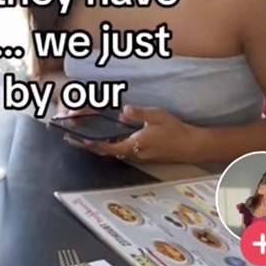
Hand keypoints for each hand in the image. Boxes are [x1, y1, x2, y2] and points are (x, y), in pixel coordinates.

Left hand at [63, 104, 200, 162]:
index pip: (107, 147)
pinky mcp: (143, 154)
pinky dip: (112, 144)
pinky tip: (109, 137)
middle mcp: (134, 153)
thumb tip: (124, 110)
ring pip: (114, 151)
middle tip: (74, 138)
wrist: (190, 145)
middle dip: (89, 145)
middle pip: (106, 150)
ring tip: (87, 137)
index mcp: (134, 144)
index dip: (91, 144)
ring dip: (100, 145)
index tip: (78, 140)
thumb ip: (139, 114)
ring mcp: (138, 155)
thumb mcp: (157, 116)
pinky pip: (123, 149)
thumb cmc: (175, 131)